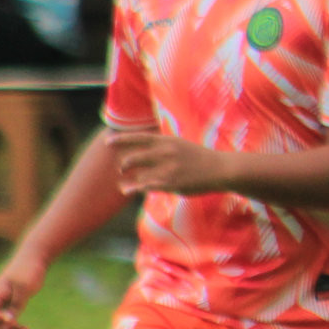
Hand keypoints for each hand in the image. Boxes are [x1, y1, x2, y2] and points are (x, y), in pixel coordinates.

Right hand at [0, 251, 47, 328]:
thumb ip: (16, 305)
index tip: (9, 319)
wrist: (33, 260)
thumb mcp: (24, 288)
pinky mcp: (9, 304)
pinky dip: (12, 326)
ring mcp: (1, 303)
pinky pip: (6, 319)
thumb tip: (8, 320)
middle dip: (3, 328)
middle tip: (18, 325)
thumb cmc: (28, 271)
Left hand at [112, 132, 227, 196]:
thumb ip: (161, 148)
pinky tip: (130, 190)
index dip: (121, 140)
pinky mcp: (171, 183)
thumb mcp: (180, 145)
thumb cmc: (200, 158)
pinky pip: (147, 187)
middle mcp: (164, 153)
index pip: (138, 137)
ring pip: (139, 175)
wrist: (221, 168)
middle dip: (124, 165)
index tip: (108, 143)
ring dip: (130, 181)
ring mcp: (167, 168)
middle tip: (122, 169)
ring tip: (124, 188)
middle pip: (133, 158)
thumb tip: (143, 154)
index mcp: (166, 141)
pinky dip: (136, 188)